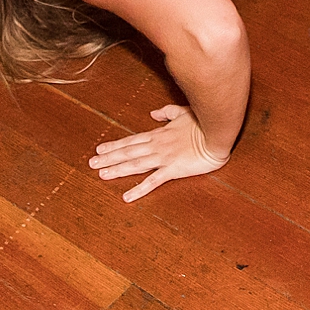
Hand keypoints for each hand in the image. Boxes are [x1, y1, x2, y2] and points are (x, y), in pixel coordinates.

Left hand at [90, 105, 228, 201]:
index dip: (115, 145)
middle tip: (91, 163)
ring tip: (101, 174)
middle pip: (128, 152)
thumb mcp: (183, 113)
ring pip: (135, 164)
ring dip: (117, 169)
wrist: (218, 133)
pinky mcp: (173, 169)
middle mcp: (157, 146)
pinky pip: (153, 181)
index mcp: (159, 134)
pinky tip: (127, 196)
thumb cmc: (204, 122)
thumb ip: (167, 113)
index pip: (132, 140)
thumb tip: (154, 113)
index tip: (101, 148)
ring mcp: (164, 158)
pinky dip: (139, 189)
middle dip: (109, 157)